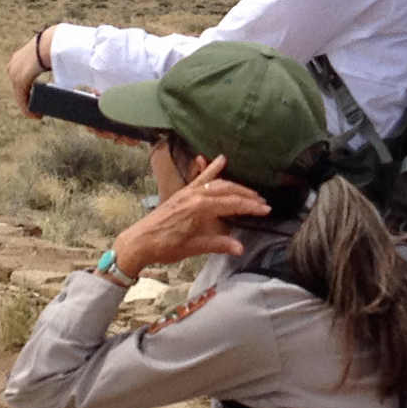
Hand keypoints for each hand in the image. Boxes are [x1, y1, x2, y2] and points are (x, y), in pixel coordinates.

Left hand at [6, 27, 54, 112]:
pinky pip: (22, 99)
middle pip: (20, 89)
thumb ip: (48, 61)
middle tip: (38, 111)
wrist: (49, 43)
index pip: (21, 79)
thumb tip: (58, 64)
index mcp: (18, 59)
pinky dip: (28, 108)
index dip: (28, 91)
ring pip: (20, 96)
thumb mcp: (46, 54)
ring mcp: (14, 74)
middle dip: (29, 101)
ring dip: (29, 107)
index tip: (35, 99)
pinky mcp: (19, 81)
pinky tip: (35, 116)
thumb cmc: (53, 45)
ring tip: (38, 115)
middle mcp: (13, 66)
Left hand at [111, 156, 272, 277]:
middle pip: (228, 191)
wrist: (140, 241)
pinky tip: (221, 159)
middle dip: (247, 196)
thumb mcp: (194, 248)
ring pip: (217, 183)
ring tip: (250, 191)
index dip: (251, 207)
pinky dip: (211, 168)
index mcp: (200, 208)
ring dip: (235, 186)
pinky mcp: (182, 192)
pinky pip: (200, 178)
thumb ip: (218, 244)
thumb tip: (241, 248)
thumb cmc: (166, 247)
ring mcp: (188, 192)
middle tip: (263, 202)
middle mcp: (196, 195)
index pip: (232, 204)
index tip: (267, 210)